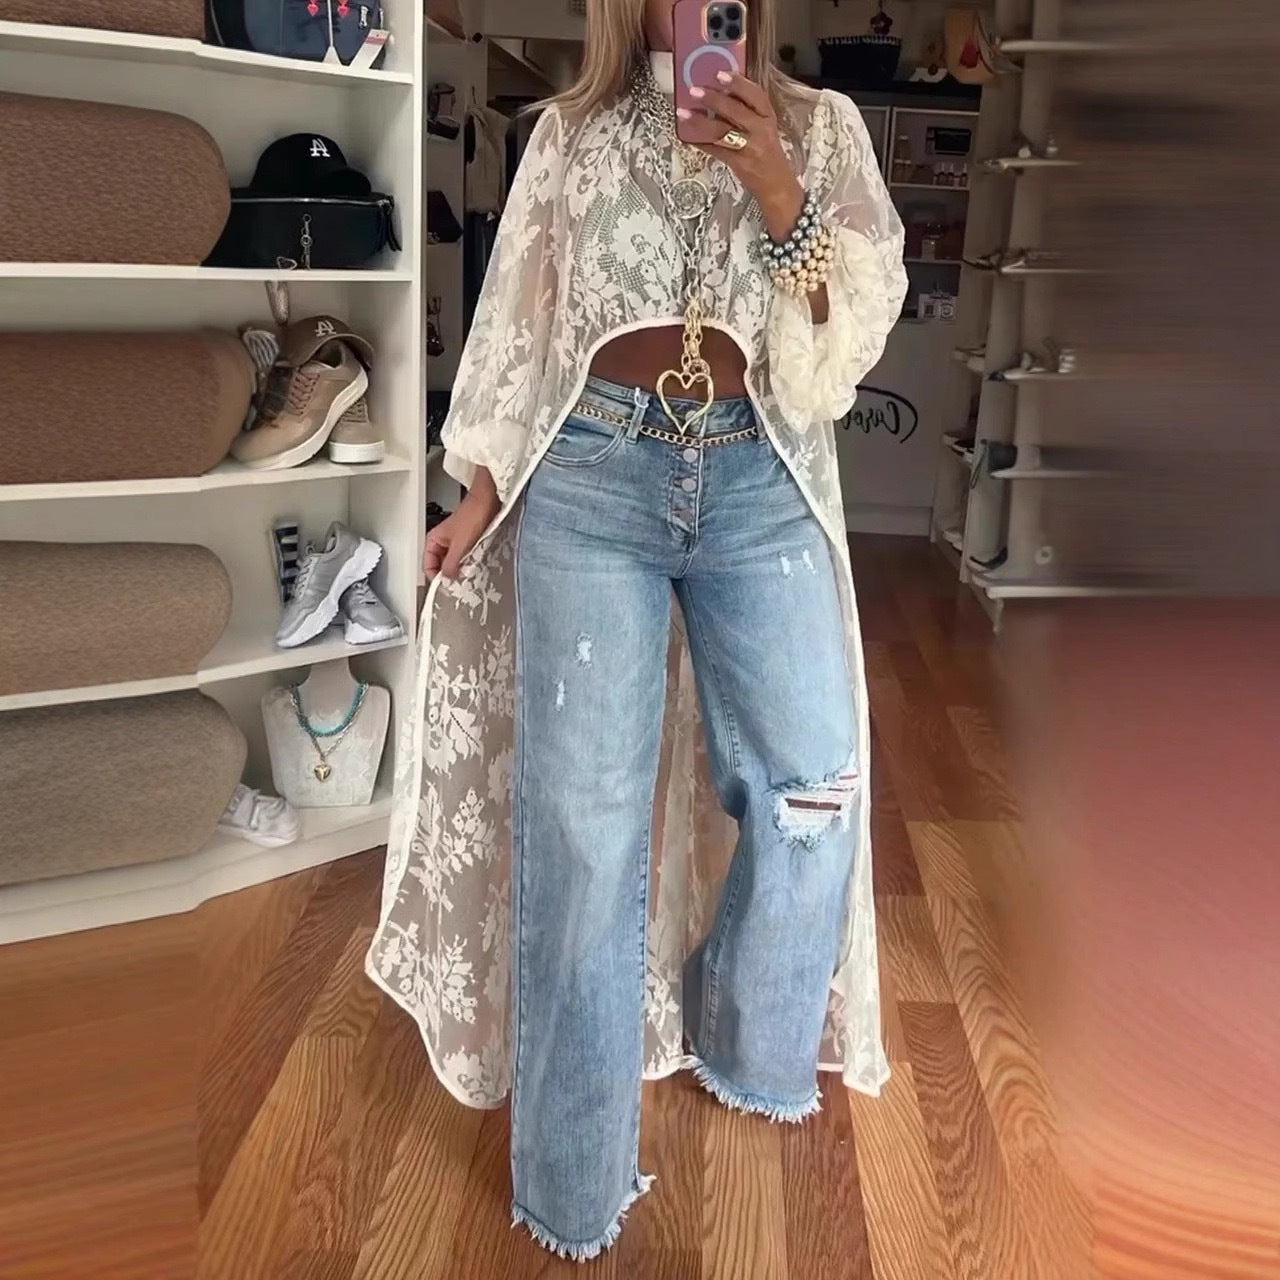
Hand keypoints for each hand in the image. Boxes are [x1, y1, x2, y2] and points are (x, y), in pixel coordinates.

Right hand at [423, 470, 500, 579]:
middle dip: (449, 574)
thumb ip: (451, 563)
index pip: (428, 567)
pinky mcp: (466, 543)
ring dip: (459, 569)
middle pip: (440, 566)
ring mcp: (454, 543)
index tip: (447, 586)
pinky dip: (468, 563)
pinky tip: (474, 564)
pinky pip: (463, 558)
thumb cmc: (472, 515)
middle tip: (459, 582)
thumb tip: (446, 579)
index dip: (436, 578)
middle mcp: (442, 542)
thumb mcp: (460, 545)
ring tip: (468, 572)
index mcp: (433, 540)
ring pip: (452, 563)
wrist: (488, 502)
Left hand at [676, 72, 803, 239]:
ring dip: (700, 121)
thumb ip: (747, 111)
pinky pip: (716, 151)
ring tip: (683, 112)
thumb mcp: (764, 127)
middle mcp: (760, 131)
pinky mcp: (738, 164)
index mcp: (768, 117)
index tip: (721, 74)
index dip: (738, 83)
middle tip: (695, 90)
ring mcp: (749, 148)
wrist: (777, 185)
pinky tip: (687, 136)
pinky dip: (700, 143)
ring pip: (722, 131)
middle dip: (713, 99)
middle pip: (736, 111)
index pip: (756, 96)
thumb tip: (721, 93)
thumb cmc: (768, 153)